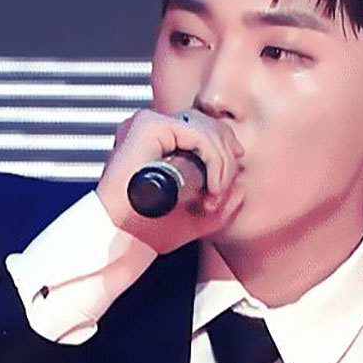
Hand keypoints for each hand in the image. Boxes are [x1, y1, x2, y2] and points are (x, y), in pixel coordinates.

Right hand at [96, 108, 244, 253]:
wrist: (121, 239)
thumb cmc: (148, 230)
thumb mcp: (195, 217)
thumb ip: (221, 203)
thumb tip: (242, 187)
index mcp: (159, 142)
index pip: (206, 129)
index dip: (226, 152)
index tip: (227, 182)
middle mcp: (153, 127)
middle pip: (211, 124)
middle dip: (227, 161)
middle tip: (219, 194)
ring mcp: (148, 123)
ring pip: (208, 128)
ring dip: (222, 165)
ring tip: (213, 195)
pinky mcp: (147, 127)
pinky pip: (198, 134)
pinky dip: (213, 160)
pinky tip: (210, 187)